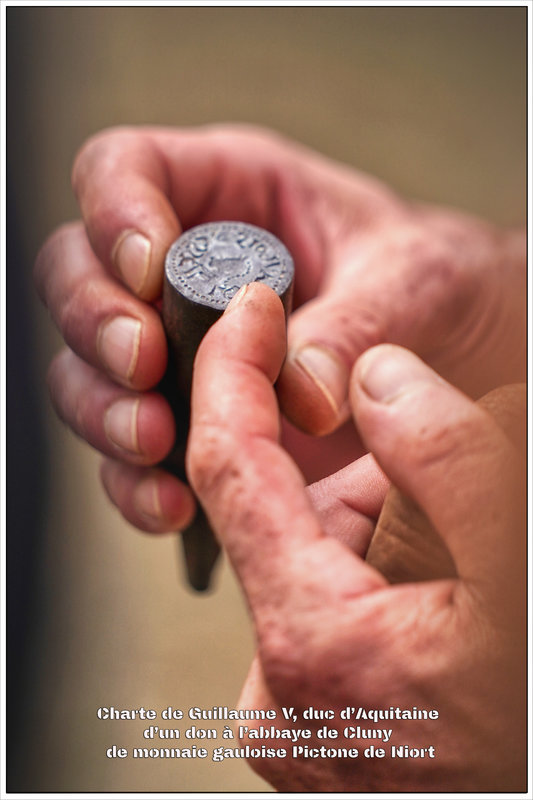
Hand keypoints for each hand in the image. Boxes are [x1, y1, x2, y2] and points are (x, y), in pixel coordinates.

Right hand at [35, 124, 524, 530]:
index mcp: (229, 193)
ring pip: (86, 369)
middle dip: (97, 325)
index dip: (114, 214)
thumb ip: (353, 326)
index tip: (149, 273)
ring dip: (104, 410)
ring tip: (157, 442)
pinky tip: (173, 503)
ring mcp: (177, 350)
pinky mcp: (191, 419)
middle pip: (77, 275)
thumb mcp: (413, 280)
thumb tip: (299, 395)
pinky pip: (129, 451)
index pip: (124, 171)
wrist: (461, 351)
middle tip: (143, 365)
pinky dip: (134, 481)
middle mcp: (184, 270)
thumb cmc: (434, 284)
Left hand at [187, 282, 525, 791]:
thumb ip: (450, 461)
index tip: (250, 310)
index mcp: (315, 646)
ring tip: (468, 562)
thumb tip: (375, 381)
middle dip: (374, 481)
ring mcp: (302, 717)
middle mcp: (282, 691)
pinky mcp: (324, 726)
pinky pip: (337, 607)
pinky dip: (386, 577)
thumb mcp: (514, 569)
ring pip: (323, 561)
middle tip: (459, 500)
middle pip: (298, 519)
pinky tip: (447, 597)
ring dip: (391, 532)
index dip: (235, 372)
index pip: (231, 469)